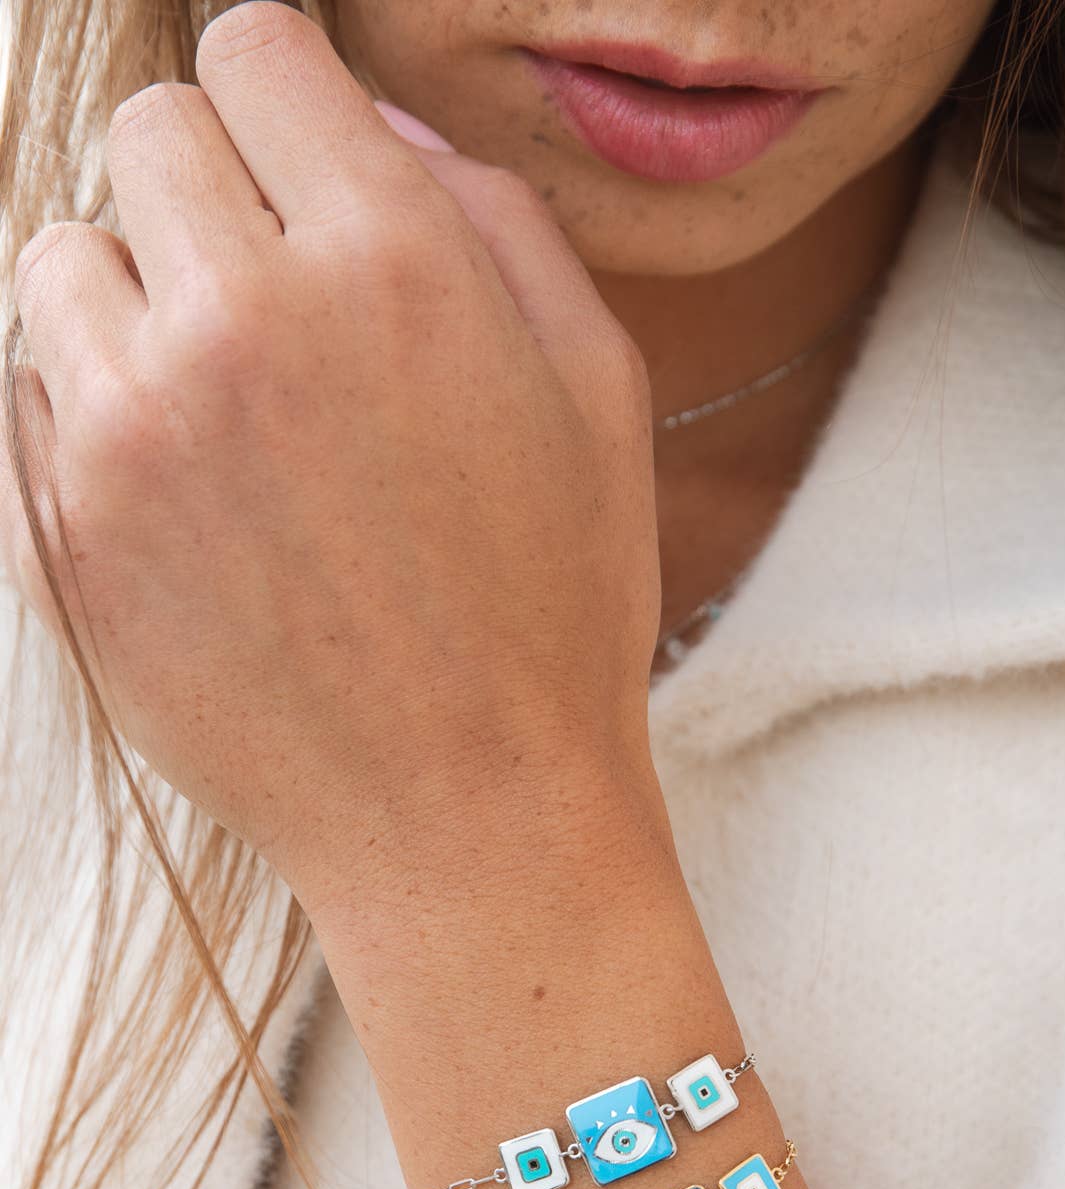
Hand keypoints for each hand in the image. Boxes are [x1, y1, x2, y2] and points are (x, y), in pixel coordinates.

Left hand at [1, 2, 660, 910]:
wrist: (470, 826)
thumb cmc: (553, 620)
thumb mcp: (598, 395)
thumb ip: (497, 222)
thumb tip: (383, 137)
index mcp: (390, 263)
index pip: (256, 49)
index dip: (286, 99)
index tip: (299, 162)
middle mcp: (242, 321)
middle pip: (152, 137)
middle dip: (214, 196)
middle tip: (276, 304)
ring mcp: (131, 432)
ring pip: (61, 261)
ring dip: (133, 306)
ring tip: (218, 409)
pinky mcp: (60, 536)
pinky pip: (21, 399)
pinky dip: (85, 420)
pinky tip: (179, 496)